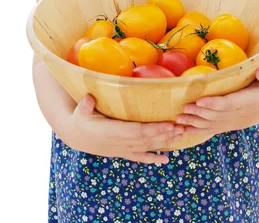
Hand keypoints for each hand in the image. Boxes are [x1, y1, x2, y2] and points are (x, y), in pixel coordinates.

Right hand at [64, 94, 184, 163]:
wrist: (76, 136)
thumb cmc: (80, 119)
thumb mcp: (79, 111)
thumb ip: (85, 105)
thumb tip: (89, 98)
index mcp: (111, 132)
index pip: (137, 131)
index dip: (154, 129)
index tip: (169, 123)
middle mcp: (119, 143)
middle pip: (147, 140)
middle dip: (165, 135)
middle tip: (182, 127)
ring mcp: (122, 149)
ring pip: (147, 148)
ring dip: (164, 143)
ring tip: (180, 136)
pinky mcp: (123, 152)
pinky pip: (140, 157)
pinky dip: (153, 158)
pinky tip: (165, 159)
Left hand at [176, 61, 258, 135]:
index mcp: (246, 102)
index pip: (228, 104)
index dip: (214, 104)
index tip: (200, 101)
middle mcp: (237, 115)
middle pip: (216, 116)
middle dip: (199, 113)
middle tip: (184, 107)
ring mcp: (231, 122)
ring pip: (211, 125)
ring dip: (194, 122)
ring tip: (179, 119)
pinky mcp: (226, 125)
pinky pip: (211, 130)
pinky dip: (197, 131)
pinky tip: (183, 132)